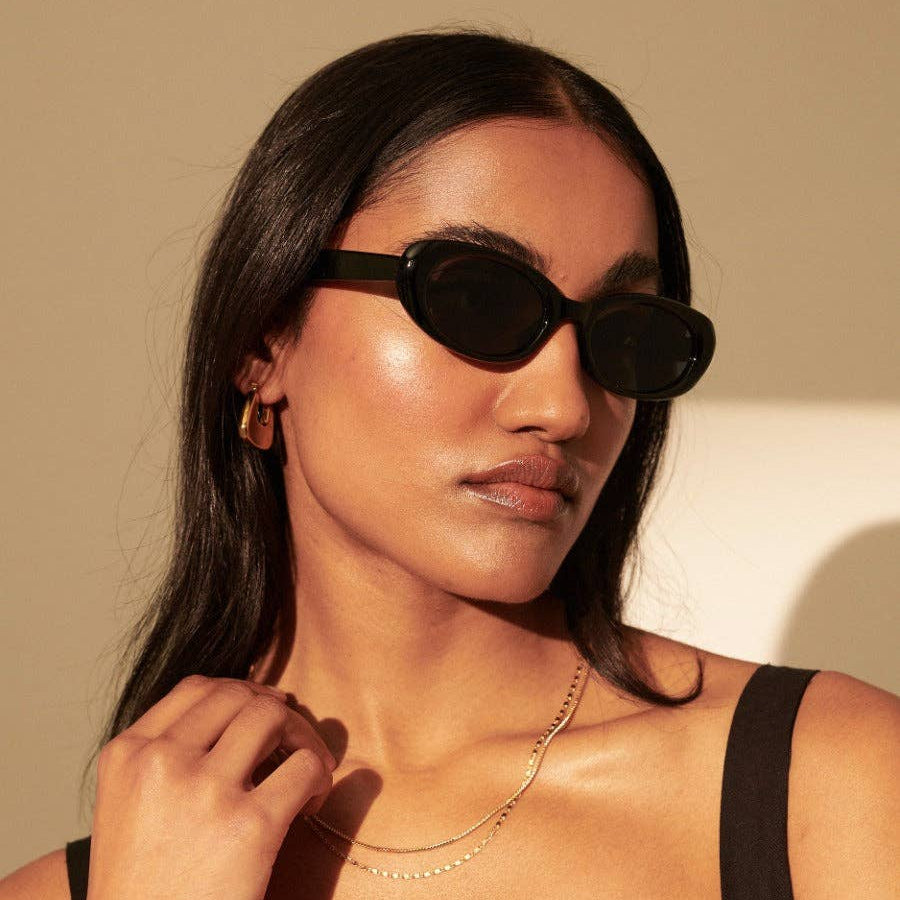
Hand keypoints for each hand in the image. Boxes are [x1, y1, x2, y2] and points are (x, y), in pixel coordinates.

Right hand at [86, 674, 336, 899]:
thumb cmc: (143, 888)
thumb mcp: (131, 805)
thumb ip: (168, 756)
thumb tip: (245, 710)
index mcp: (127, 755)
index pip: (197, 687)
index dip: (242, 691)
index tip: (264, 710)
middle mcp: (161, 763)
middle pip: (239, 695)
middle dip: (275, 711)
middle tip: (290, 742)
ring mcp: (203, 791)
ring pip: (273, 716)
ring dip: (302, 736)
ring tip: (306, 768)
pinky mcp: (249, 827)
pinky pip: (304, 768)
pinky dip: (319, 777)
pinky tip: (311, 803)